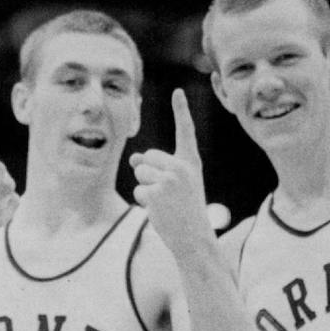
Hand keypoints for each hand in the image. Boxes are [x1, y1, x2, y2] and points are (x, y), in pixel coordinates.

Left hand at [129, 90, 210, 253]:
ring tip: (165, 203)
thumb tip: (134, 159)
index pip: (186, 132)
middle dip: (149, 173)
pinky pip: (138, 190)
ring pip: (140, 173)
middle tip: (168, 194)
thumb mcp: (176, 185)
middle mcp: (181, 167)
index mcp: (191, 163)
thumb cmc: (186, 210)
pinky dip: (144, 202)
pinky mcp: (156, 192)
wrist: (195, 238)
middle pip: (147, 157)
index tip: (177, 92)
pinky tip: (160, 211)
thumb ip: (158, 168)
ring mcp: (168, 179)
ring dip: (146, 189)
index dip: (181, 111)